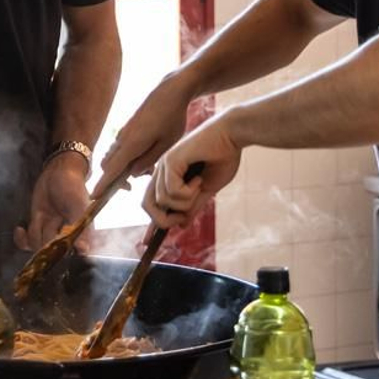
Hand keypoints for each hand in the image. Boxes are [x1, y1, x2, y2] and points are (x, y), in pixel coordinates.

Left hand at [15, 153, 90, 250]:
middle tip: (49, 222)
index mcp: (80, 234)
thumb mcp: (78, 205)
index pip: (74, 255)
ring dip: (35, 232)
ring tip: (41, 216)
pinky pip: (27, 243)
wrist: (58, 173)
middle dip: (47, 240)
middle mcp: (66, 237)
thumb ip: (79, 226)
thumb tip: (83, 249)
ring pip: (38, 246)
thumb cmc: (72, 186)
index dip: (63, 254)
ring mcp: (50, 233)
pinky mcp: (37, 227)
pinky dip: (21, 239)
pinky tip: (20, 229)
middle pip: (53, 254)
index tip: (56, 244)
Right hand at [100, 73, 194, 183]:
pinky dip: (125, 158)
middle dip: (113, 179)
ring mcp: (123, 133)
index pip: (112, 170)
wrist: (170, 92)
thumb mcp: (166, 145)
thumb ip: (148, 161)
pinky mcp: (127, 129)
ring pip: (113, 156)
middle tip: (132, 186)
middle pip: (107, 165)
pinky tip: (146, 156)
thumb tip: (132, 173)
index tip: (93, 198)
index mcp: (132, 144)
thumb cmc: (172, 118)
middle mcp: (123, 139)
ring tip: (147, 169)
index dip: (103, 185)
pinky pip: (119, 148)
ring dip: (122, 168)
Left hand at [141, 112, 242, 229]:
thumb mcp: (208, 188)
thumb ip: (194, 205)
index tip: (147, 242)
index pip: (153, 202)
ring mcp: (164, 164)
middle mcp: (162, 170)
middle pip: (148, 205)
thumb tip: (182, 223)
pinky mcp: (170, 160)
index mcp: (169, 176)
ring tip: (200, 185)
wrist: (232, 136)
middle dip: (163, 219)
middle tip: (185, 215)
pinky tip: (199, 178)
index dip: (151, 223)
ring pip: (163, 200)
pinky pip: (171, 191)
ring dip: (186, 201)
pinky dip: (188, 192)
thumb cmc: (223, 157)